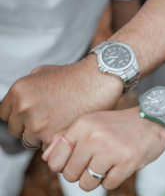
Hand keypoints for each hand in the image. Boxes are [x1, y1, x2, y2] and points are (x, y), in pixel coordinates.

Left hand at [0, 55, 123, 149]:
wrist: (98, 80)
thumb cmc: (75, 75)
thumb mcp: (43, 72)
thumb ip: (26, 90)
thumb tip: (19, 104)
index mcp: (19, 91)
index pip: (4, 115)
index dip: (18, 117)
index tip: (30, 118)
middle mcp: (24, 108)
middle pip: (16, 131)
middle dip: (30, 127)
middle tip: (48, 121)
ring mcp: (38, 125)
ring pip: (31, 142)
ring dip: (42, 137)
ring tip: (60, 126)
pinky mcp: (54, 137)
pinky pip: (48, 149)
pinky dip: (56, 143)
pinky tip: (67, 130)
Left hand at [45, 107, 164, 190]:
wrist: (153, 120)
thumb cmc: (119, 125)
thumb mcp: (92, 123)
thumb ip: (66, 138)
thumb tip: (46, 159)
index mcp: (82, 125)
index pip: (55, 160)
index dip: (63, 167)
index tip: (75, 163)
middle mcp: (94, 136)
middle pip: (70, 175)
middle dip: (81, 174)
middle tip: (95, 164)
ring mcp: (111, 149)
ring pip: (87, 184)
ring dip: (96, 180)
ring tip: (107, 165)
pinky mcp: (127, 162)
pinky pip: (108, 185)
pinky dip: (113, 179)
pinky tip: (120, 165)